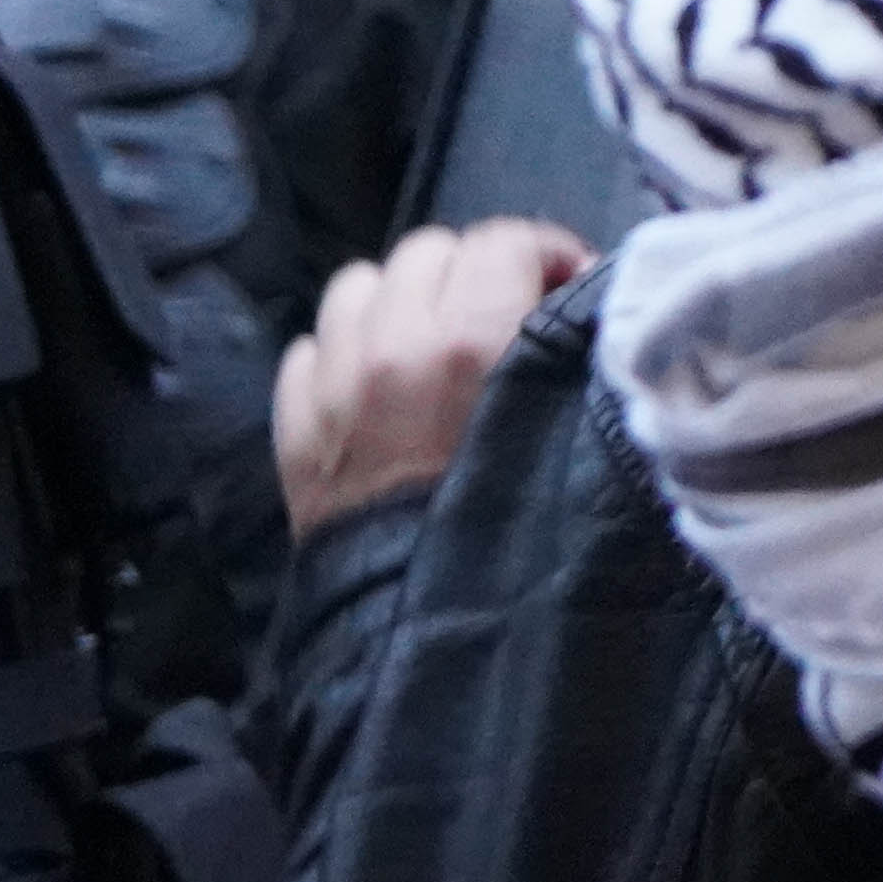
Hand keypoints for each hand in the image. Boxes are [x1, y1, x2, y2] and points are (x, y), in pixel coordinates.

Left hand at [272, 220, 593, 535]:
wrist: (422, 640)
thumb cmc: (525, 547)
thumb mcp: (578, 442)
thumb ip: (582, 363)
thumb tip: (591, 312)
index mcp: (468, 343)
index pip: (503, 240)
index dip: (547, 253)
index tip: (570, 286)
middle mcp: (388, 347)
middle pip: (429, 251)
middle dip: (477, 273)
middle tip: (509, 317)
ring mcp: (330, 385)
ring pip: (358, 285)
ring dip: (402, 301)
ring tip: (434, 344)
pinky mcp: (291, 429)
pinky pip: (309, 349)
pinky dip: (342, 355)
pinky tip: (375, 390)